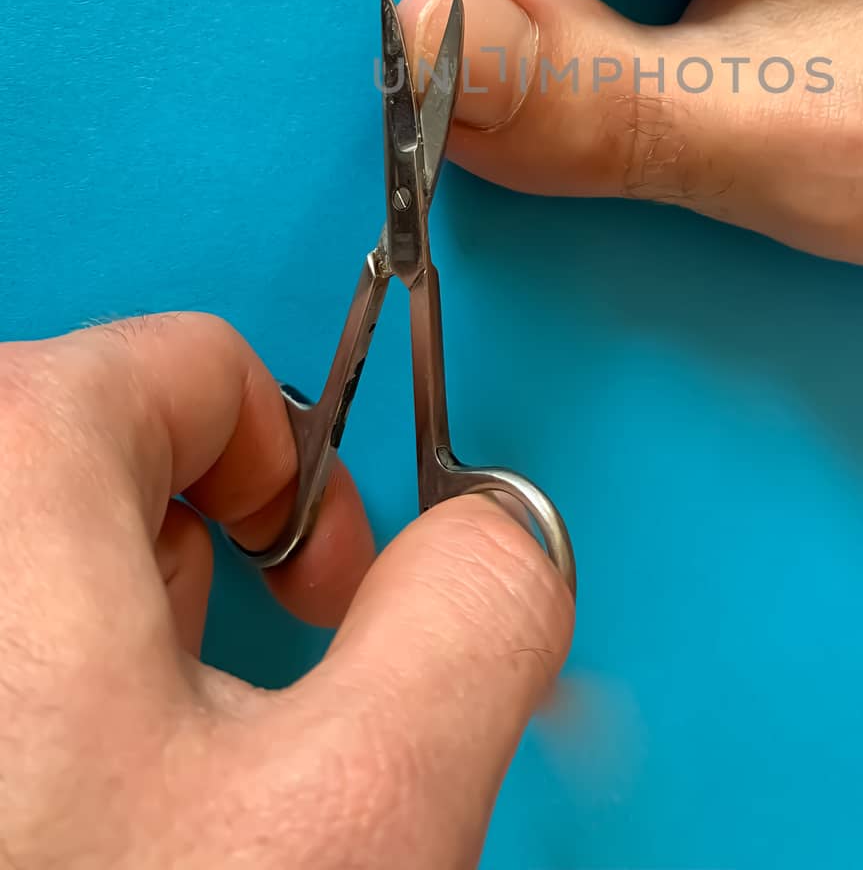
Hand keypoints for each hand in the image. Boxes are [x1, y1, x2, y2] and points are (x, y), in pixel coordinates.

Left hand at [0, 313, 572, 867]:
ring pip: (41, 548)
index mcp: (13, 469)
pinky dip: (44, 692)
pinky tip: (67, 813)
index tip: (318, 588)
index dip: (306, 476)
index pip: (200, 361)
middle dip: (207, 564)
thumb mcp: (353, 815)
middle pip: (114, 448)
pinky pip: (1, 628)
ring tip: (142, 785)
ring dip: (120, 639)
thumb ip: (472, 623)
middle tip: (232, 706)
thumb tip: (500, 545)